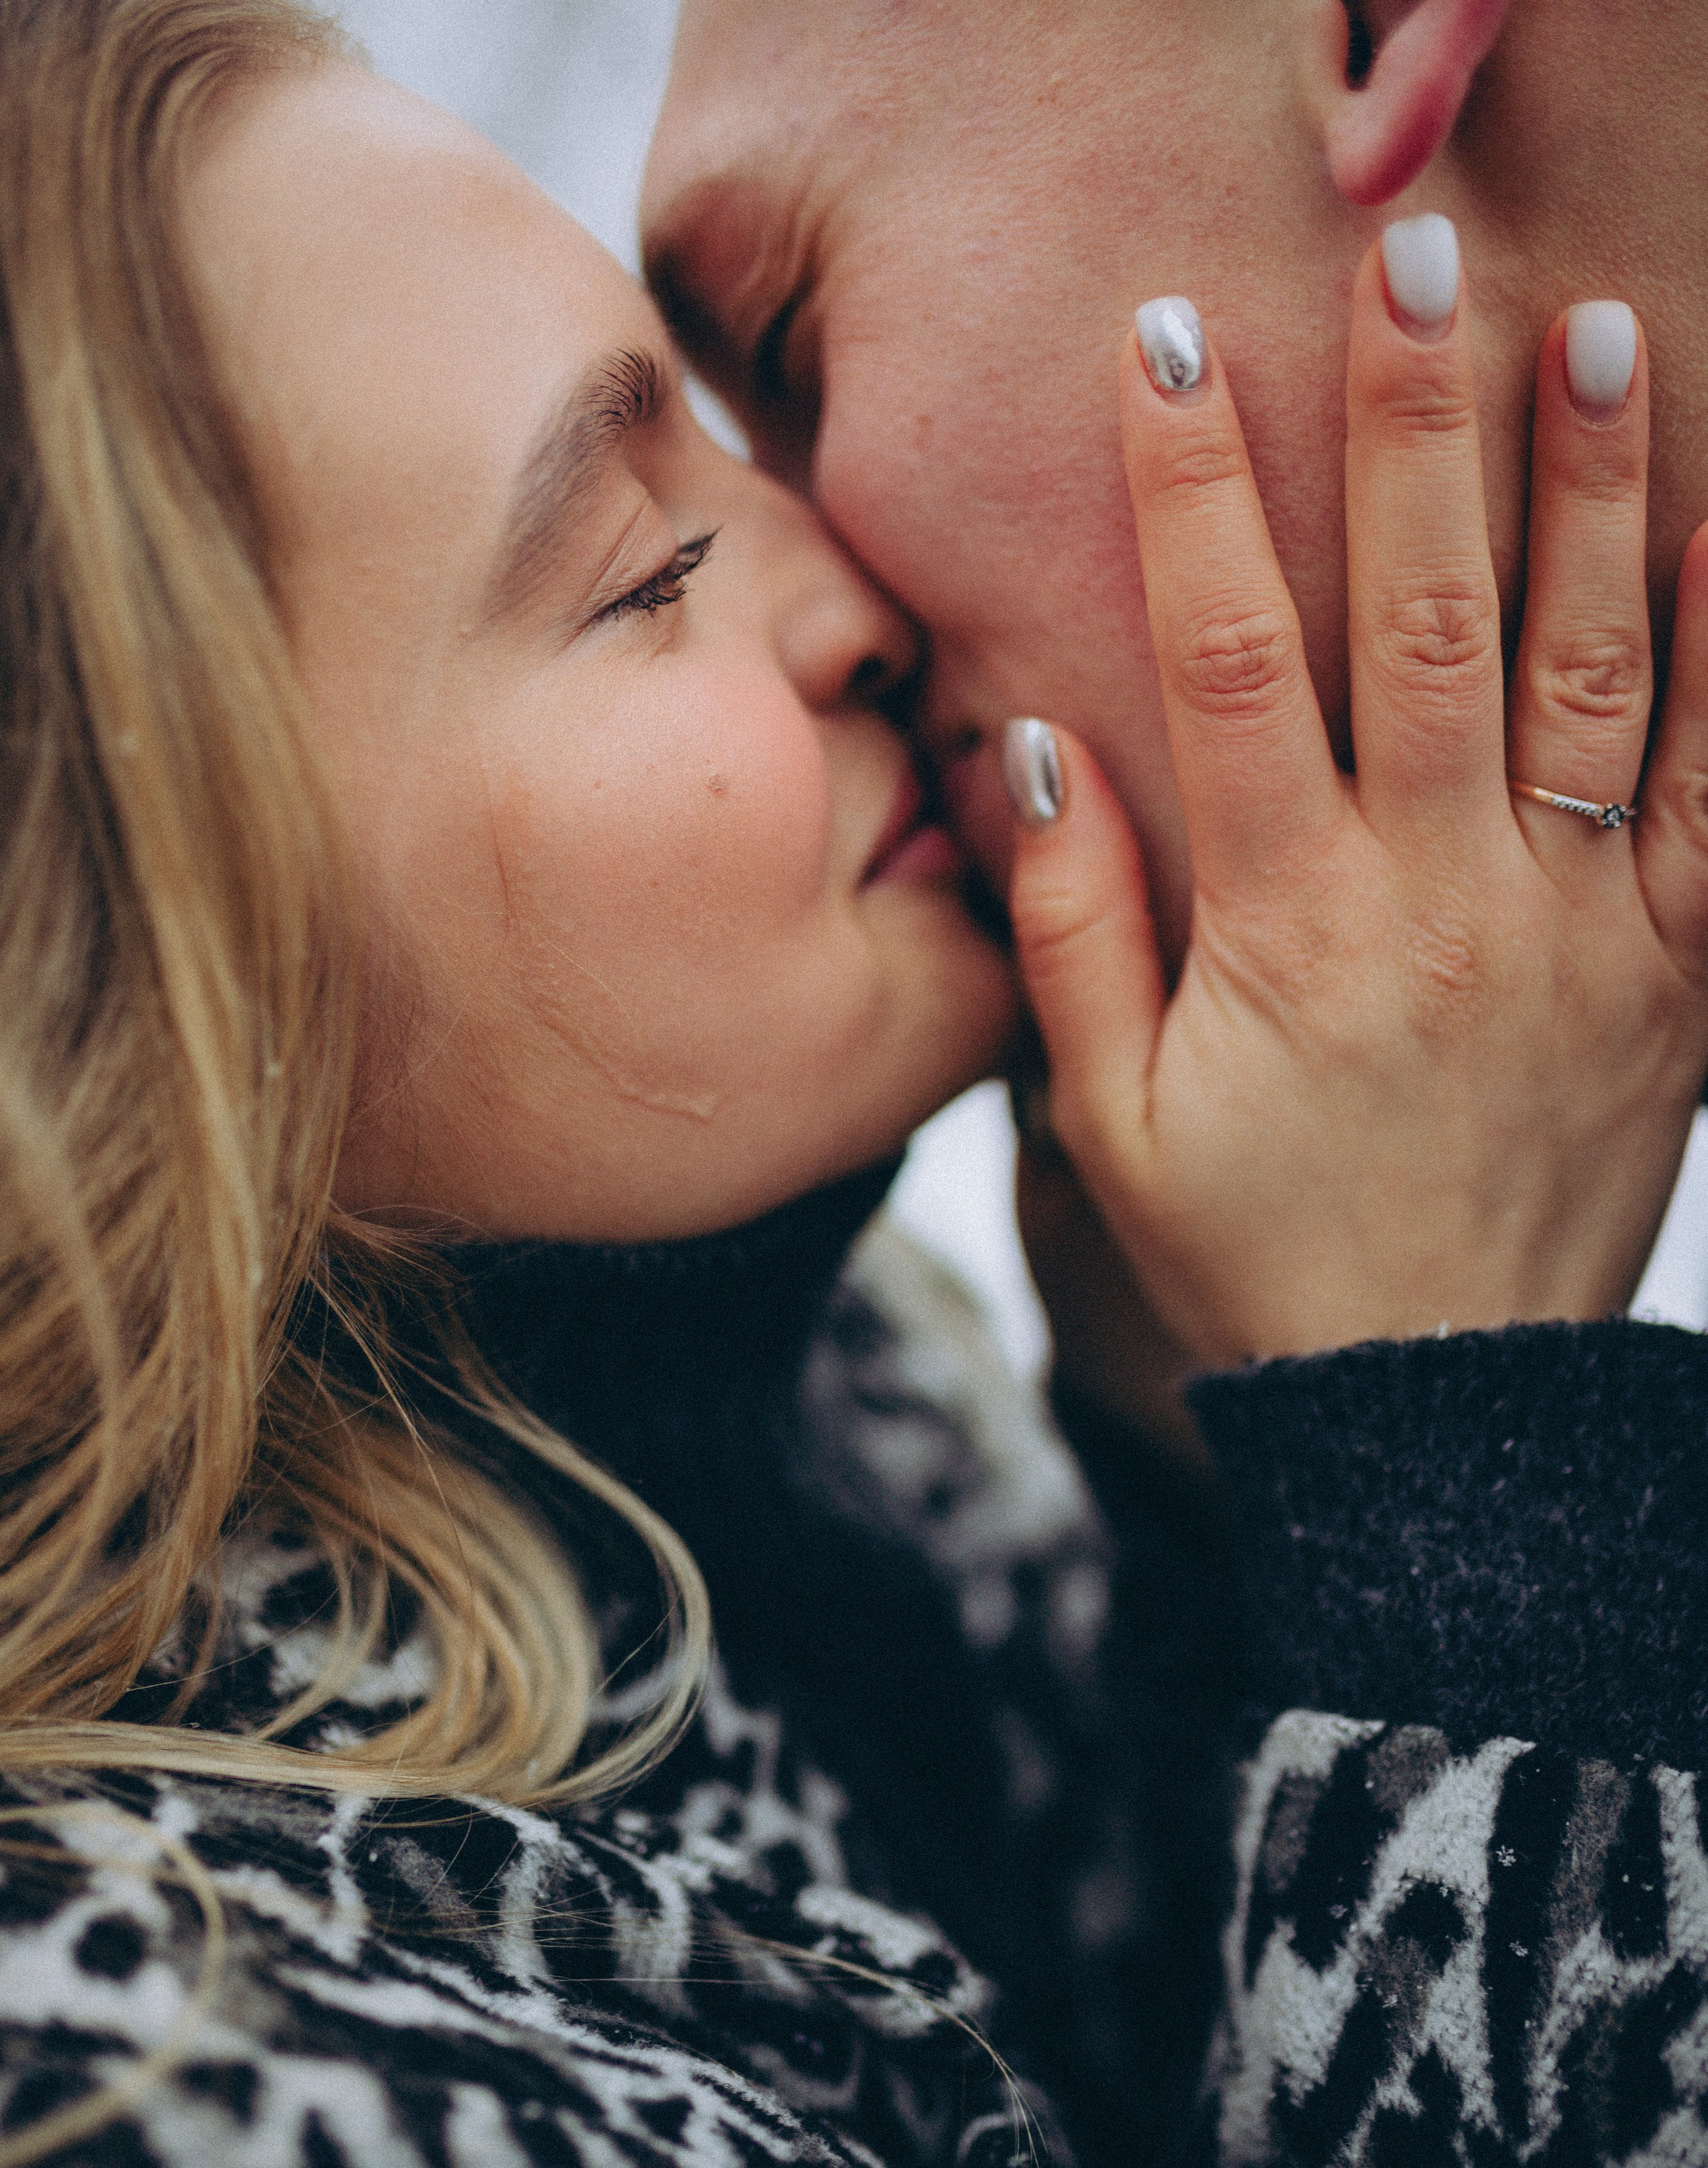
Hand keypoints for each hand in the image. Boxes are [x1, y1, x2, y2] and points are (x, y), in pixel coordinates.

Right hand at [1005, 233, 1707, 1369]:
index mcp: (1286, 928)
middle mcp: (1438, 900)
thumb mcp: (1112, 1124)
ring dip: (1591, 496)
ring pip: (1589, 676)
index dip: (1193, 496)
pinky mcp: (1677, 974)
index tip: (1169, 345)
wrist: (1441, 1408)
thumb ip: (1069, 932)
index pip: (1227, 664)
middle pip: (1427, 622)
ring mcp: (1575, 930)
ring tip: (1594, 332)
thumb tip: (1027, 745)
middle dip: (1414, 426)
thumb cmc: (1256, 1253)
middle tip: (1410, 256)